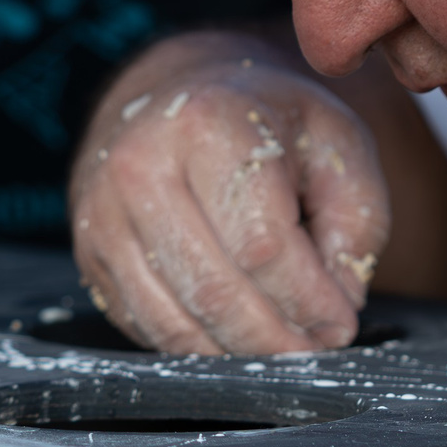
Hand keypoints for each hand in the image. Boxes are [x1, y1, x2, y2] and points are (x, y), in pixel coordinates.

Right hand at [71, 32, 390, 353]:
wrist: (180, 93)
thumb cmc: (269, 123)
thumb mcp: (336, 143)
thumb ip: (356, 219)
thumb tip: (339, 301)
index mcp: (210, 124)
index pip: (262, 244)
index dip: (308, 299)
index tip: (340, 324)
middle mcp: (142, 165)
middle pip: (213, 290)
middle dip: (274, 339)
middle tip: (313, 351)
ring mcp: (104, 211)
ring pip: (174, 319)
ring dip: (237, 353)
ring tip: (281, 350)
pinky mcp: (90, 251)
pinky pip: (144, 324)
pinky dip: (197, 347)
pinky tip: (235, 338)